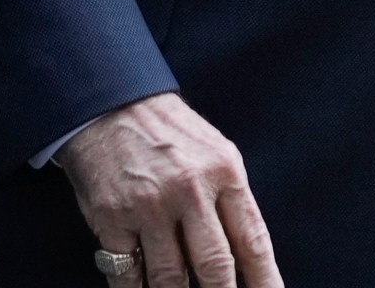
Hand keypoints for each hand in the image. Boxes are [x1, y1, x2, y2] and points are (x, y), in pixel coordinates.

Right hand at [56, 92, 282, 287]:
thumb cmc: (169, 133)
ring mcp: (149, 206)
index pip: (252, 241)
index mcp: (224, 172)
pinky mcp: (112, 217)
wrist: (109, 104)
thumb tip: (248, 260)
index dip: (265, 281)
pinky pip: (127, 273)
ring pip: (171, 278)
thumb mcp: (215, 153)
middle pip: (215, 267)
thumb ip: (231, 201)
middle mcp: (190, 190)